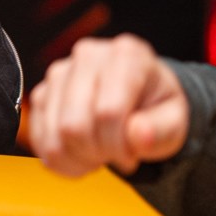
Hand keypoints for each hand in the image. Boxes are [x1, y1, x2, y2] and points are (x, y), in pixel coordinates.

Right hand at [27, 35, 190, 176]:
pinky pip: (40, 139)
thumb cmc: (156, 105)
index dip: (118, 146)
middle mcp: (87, 56)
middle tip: (115, 157)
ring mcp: (59, 73)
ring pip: (54, 135)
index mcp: (126, 56)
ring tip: (100, 156)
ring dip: (78, 159)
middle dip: (96, 154)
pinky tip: (81, 155)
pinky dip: (60, 159)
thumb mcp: (175, 119)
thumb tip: (137, 136)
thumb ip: (161, 130)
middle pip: (74, 125)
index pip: (108, 112)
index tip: (132, 155)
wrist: (140, 95)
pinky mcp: (42, 93)